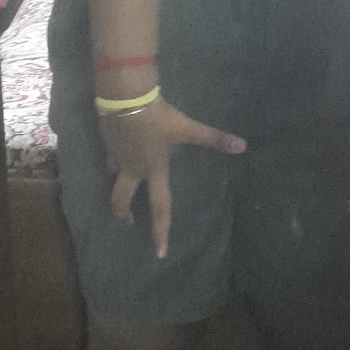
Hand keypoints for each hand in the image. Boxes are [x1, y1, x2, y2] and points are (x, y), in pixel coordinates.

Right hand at [101, 97, 245, 259]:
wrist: (126, 96)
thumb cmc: (157, 117)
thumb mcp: (186, 128)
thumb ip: (213, 138)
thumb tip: (242, 146)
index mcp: (153, 171)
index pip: (159, 208)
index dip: (160, 231)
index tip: (159, 253)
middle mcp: (133, 169)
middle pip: (121, 200)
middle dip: (123, 213)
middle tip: (128, 221)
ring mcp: (116, 157)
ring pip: (113, 178)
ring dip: (118, 186)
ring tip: (122, 187)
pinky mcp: (106, 142)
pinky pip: (110, 158)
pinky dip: (114, 161)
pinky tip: (118, 152)